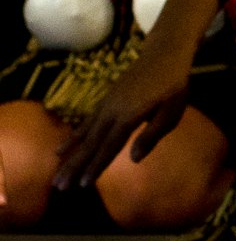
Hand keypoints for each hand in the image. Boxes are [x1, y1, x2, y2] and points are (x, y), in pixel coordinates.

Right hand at [52, 46, 189, 189]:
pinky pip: (86, 123)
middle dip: (75, 166)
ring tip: (56, 174)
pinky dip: (73, 137)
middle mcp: (112, 111)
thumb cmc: (173, 85)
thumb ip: (152, 134)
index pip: (110, 146)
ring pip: (84, 135)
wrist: (164, 54)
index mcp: (129, 116)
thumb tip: (133, 159)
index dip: (96, 166)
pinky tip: (62, 149)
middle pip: (91, 143)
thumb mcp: (172, 110)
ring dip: (70, 156)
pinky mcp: (105, 101)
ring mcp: (106, 105)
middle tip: (58, 186)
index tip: (82, 185)